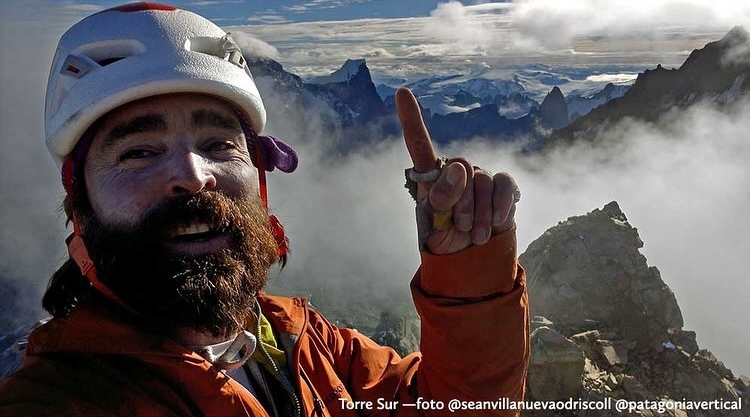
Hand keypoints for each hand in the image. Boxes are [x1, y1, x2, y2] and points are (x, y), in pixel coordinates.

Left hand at [396, 87, 517, 254]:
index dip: (411, 118)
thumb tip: (459, 167)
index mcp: (431, 176)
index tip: (401, 93)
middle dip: (460, 203)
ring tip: (474, 235)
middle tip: (459, 227)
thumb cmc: (446, 238)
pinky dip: (500, 205)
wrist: (472, 259)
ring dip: (479, 214)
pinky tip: (496, 222)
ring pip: (483, 181)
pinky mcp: (503, 185)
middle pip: (460, 169)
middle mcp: (456, 170)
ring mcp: (480, 176)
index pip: (419, 144)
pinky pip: (504, 184)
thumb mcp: (434, 222)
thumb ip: (441, 196)